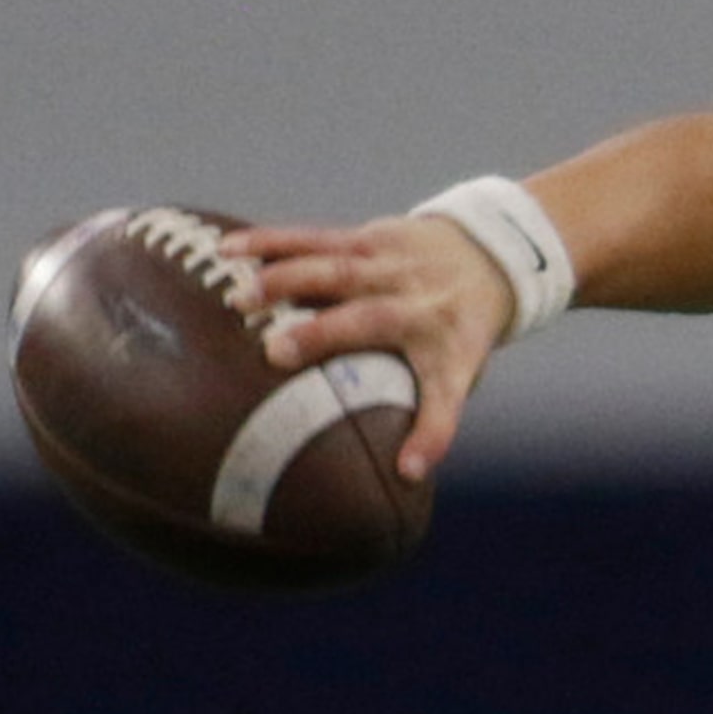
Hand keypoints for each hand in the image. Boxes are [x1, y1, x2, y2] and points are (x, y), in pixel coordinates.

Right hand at [219, 215, 512, 480]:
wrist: (484, 257)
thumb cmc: (457, 334)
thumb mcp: (459, 376)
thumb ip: (431, 420)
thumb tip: (403, 476)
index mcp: (449, 349)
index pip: (445, 398)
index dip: (431, 436)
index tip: (408, 468)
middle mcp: (421, 303)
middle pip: (373, 319)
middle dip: (323, 334)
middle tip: (272, 353)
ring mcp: (392, 266)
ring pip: (337, 268)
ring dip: (285, 280)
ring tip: (239, 299)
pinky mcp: (367, 237)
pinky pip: (315, 238)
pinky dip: (271, 243)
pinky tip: (228, 250)